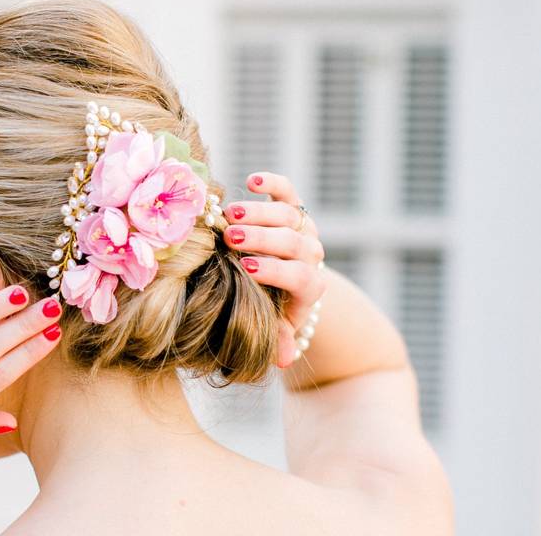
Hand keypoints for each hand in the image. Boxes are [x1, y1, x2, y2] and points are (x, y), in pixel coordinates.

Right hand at [222, 172, 326, 368]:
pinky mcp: (293, 207)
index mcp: (309, 286)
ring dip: (260, 212)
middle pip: (294, 241)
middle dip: (263, 238)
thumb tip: (284, 359)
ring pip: (289, 214)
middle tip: (231, 237)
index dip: (275, 271)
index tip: (246, 267)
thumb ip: (278, 338)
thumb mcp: (275, 327)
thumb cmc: (272, 308)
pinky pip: (287, 191)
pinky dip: (272, 183)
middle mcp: (310, 254)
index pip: (300, 276)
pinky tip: (252, 181)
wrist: (287, 283)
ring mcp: (303, 228)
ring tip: (230, 214)